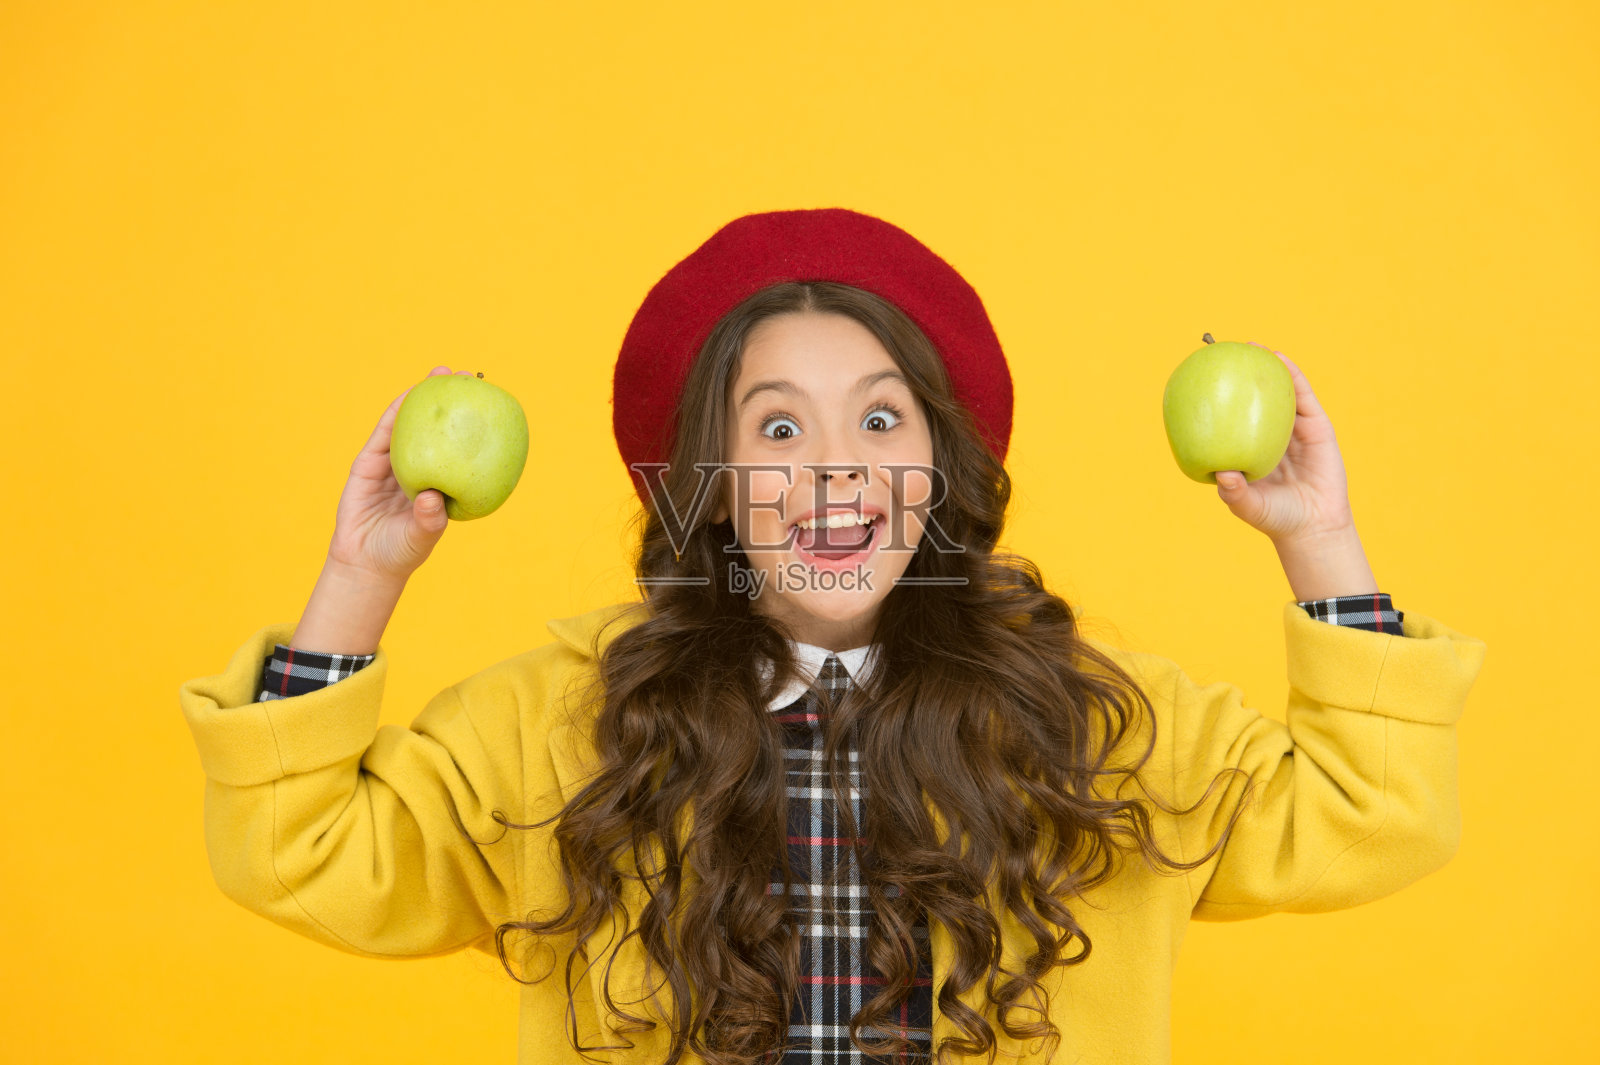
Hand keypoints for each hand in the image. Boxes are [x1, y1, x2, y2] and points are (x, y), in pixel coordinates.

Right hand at [324, 366, 475, 582]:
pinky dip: (394, 414)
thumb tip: (431, 498)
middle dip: (448, 400)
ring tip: (438, 375)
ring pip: (409, 425)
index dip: (470, 425)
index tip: (487, 402)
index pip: (458, 449)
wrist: (364, 564)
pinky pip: (383, 435)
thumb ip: (428, 520)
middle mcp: (419, 469)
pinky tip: (407, 397)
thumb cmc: (401, 553)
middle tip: (463, 376)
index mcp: (438, 483)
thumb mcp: (421, 536)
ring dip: (421, 398)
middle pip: (435, 429)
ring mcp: (392, 464)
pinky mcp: (367, 464)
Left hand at [1213, 344, 1356, 545]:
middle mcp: (1267, 435)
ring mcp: (1293, 429)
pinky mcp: (1317, 427)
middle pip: (1253, 399)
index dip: (1219, 398)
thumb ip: (1234, 492)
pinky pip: (1303, 397)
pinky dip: (1293, 376)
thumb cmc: (1276, 518)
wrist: (1315, 527)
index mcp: (1247, 449)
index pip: (1230, 418)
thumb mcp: (1248, 506)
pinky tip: (1281, 360)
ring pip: (1278, 393)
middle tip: (1224, 350)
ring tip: (1253, 346)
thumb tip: (1222, 473)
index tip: (1202, 377)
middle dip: (1241, 374)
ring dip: (1268, 367)